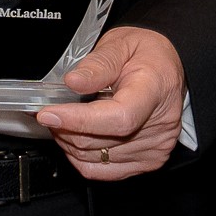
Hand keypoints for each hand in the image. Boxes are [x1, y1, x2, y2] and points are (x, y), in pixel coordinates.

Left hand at [37, 27, 184, 180]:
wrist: (167, 69)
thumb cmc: (146, 55)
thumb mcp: (120, 44)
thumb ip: (97, 64)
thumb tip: (73, 82)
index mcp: (155, 91)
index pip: (118, 118)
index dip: (79, 120)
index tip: (49, 113)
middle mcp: (160, 126)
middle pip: (100, 141)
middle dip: (64, 128)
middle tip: (48, 111)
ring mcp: (155, 148)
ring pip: (95, 159)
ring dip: (69, 142)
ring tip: (63, 120)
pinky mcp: (148, 162)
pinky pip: (103, 171)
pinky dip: (81, 157)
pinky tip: (75, 137)